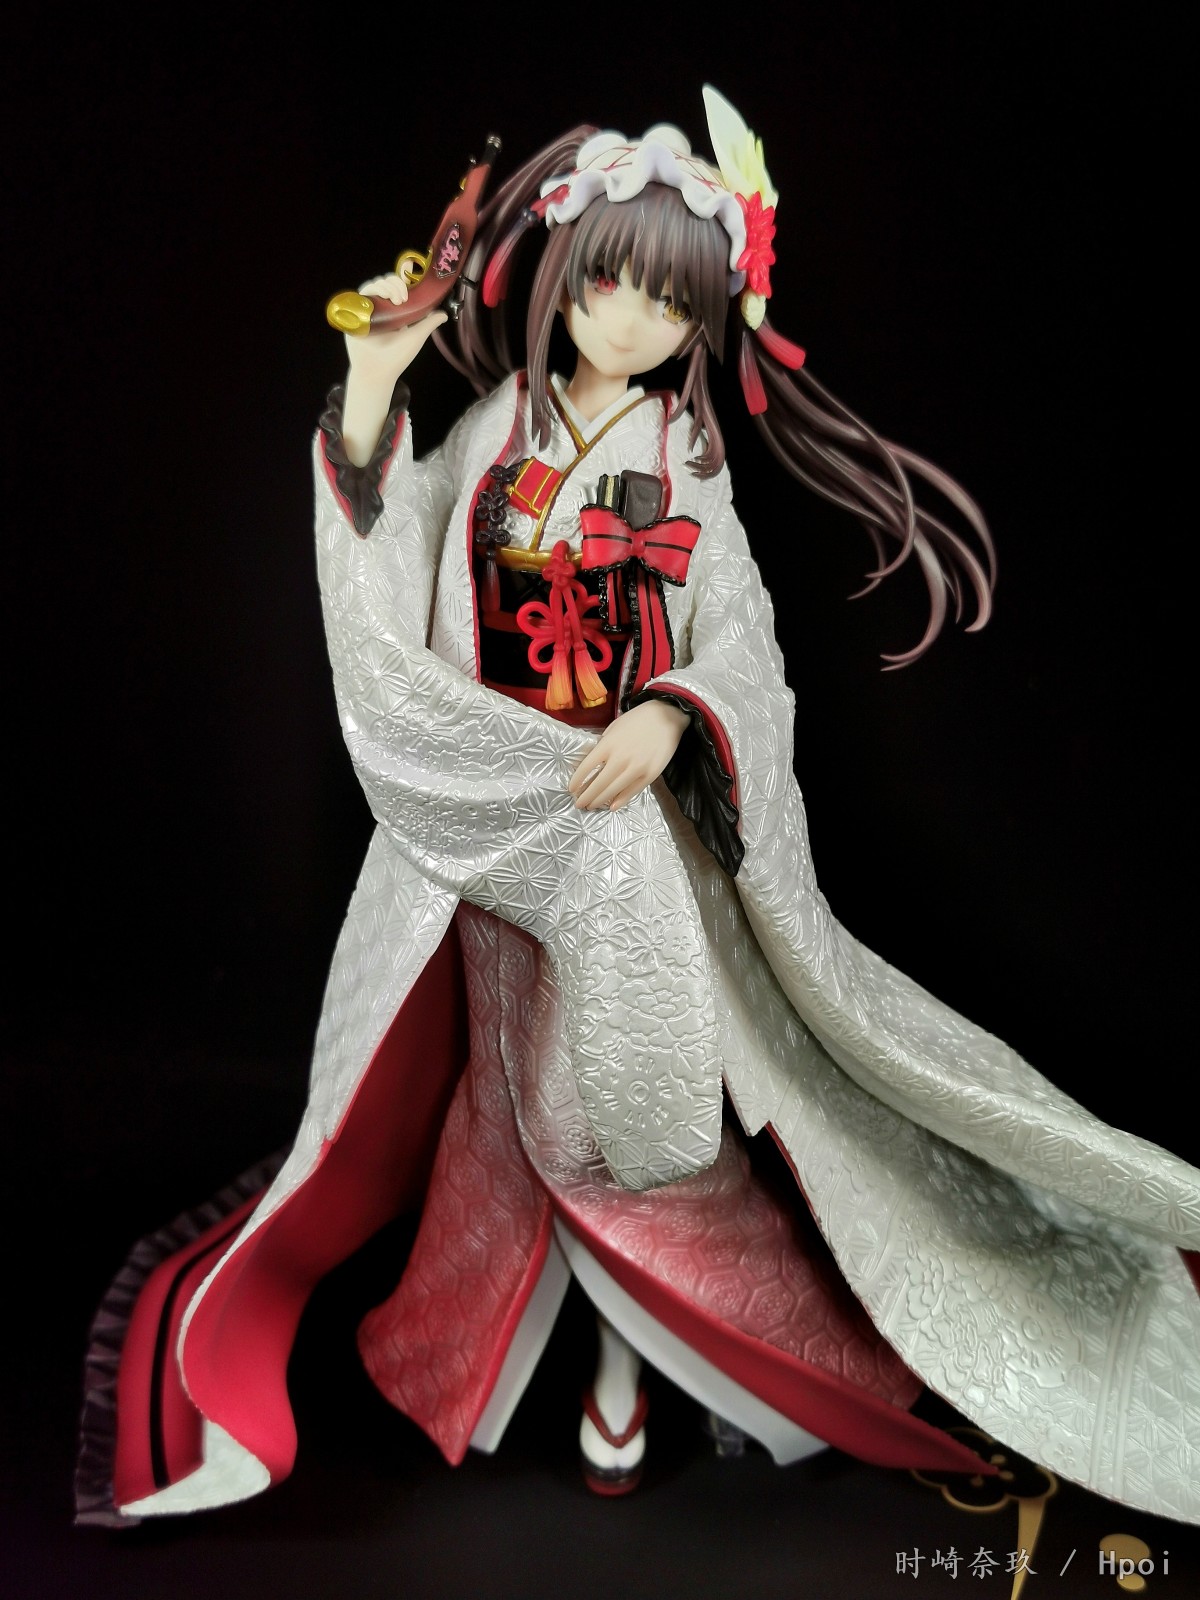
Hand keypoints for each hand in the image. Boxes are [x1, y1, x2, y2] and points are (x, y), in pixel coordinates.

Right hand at [341, 268, 447, 467]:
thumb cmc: (396, 360)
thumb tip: (444, 313)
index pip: (398, 285)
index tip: (416, 283)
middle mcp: (378, 308)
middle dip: (395, 283)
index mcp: (394, 310)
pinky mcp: (351, 319)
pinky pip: (354, 300)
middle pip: (383, 282)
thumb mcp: (416, 339)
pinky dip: (364, 298)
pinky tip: (376, 303)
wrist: (377, 377)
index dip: (405, 279)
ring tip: (394, 300)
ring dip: (382, 288)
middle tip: (405, 296)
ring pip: (369, 287)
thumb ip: (427, 325)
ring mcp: (364, 313)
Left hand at [568, 699, 689, 811]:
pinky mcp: (650, 775)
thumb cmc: (638, 720)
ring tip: (591, 806)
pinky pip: (632, 791)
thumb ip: (604, 745)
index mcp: (608, 744)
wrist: (666, 717)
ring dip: (599, 801)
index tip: (571, 788)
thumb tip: (594, 763)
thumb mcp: (614, 727)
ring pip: (613, 791)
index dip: (577, 780)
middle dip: (586, 796)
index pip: (586, 767)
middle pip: (598, 783)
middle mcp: (620, 759)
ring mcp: (636, 768)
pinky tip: (611, 806)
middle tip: (579, 804)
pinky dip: (620, 800)